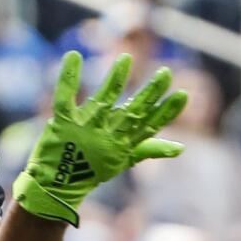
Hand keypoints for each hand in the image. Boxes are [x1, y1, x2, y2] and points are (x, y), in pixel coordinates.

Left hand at [12, 52, 186, 224]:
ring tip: (126, 58)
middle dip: (149, 93)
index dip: (167, 112)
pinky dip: (69, 76)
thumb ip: (151, 149)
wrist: (57, 185)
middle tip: (165, 73)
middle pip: (132, 112)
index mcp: (124, 144)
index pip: (150, 126)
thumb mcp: (124, 160)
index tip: (183, 95)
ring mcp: (85, 128)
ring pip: (103, 101)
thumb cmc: (93, 170)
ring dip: (115, 79)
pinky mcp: (63, 122)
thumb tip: (181, 148)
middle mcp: (107, 136)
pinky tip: (74, 56)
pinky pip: (66, 96)